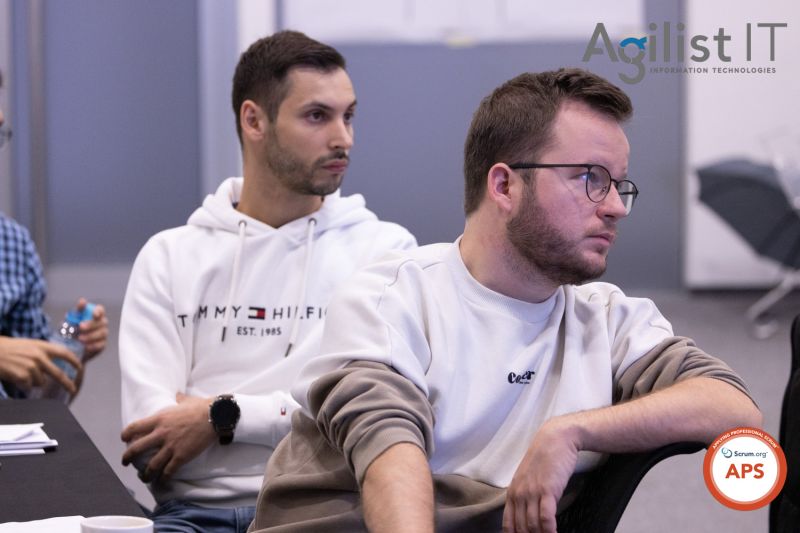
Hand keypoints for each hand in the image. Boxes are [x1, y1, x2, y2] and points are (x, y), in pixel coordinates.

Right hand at [0, 336, 80, 393]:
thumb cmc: (10, 348)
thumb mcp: (30, 345)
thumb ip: (43, 353)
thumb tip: (54, 364)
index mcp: (42, 346)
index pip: (64, 353)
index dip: (74, 361)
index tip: (80, 367)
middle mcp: (39, 356)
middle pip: (58, 374)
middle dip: (67, 383)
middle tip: (72, 390)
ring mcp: (31, 367)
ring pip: (41, 382)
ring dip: (34, 382)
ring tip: (22, 373)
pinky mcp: (23, 376)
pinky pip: (28, 386)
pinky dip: (23, 385)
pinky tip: (16, 377)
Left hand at [75, 298, 106, 359]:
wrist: (70, 346)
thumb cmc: (72, 329)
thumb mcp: (72, 319)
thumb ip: (78, 310)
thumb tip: (83, 300)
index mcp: (95, 315)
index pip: (101, 310)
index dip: (99, 311)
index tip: (94, 314)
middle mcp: (101, 323)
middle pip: (102, 322)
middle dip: (91, 325)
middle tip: (80, 327)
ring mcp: (103, 334)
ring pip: (102, 333)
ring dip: (91, 336)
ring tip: (80, 339)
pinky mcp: (102, 344)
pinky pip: (101, 344)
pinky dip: (92, 345)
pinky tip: (85, 346)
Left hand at [121, 393, 215, 481]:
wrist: (215, 416)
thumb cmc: (201, 406)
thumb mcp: (186, 400)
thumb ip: (179, 399)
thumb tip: (178, 395)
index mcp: (159, 419)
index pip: (134, 427)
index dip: (126, 434)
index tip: (124, 439)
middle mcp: (161, 433)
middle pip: (136, 449)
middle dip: (127, 458)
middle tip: (125, 462)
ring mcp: (171, 446)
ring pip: (151, 465)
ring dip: (145, 473)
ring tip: (144, 477)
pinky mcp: (181, 456)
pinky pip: (168, 471)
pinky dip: (164, 477)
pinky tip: (163, 480)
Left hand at [503, 417, 579, 532]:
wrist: (555, 439)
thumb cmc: (544, 459)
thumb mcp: (528, 478)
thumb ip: (525, 496)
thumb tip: (527, 517)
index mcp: (512, 493)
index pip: (508, 525)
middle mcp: (519, 494)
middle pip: (521, 529)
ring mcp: (532, 493)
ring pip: (533, 526)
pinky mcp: (547, 490)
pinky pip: (546, 518)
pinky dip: (550, 531)